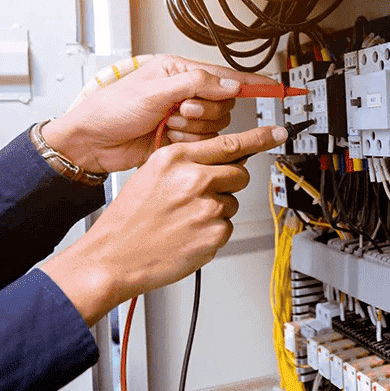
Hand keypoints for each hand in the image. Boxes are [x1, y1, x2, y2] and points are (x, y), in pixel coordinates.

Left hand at [41, 55, 277, 172]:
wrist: (91, 142)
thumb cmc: (110, 109)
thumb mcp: (154, 90)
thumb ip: (196, 84)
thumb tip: (229, 84)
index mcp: (179, 71)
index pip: (225, 74)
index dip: (252, 81)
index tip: (275, 85)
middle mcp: (184, 92)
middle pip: (223, 104)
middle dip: (202, 112)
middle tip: (178, 111)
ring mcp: (182, 117)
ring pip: (214, 126)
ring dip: (191, 129)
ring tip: (165, 126)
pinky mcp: (180, 139)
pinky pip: (202, 143)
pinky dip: (185, 143)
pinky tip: (164, 138)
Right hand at [41, 125, 286, 325]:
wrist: (111, 257)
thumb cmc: (129, 220)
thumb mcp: (152, 174)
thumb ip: (187, 163)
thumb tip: (220, 159)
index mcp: (177, 159)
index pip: (230, 143)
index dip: (260, 137)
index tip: (278, 133)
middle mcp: (194, 178)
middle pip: (240, 174)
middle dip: (227, 185)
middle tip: (200, 199)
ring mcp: (206, 205)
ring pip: (232, 202)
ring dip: (216, 211)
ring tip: (185, 221)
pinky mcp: (214, 232)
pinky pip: (227, 227)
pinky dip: (212, 233)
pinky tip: (187, 236)